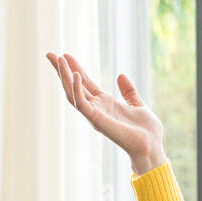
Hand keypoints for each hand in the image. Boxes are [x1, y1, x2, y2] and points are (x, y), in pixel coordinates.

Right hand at [46, 51, 166, 171]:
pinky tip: (75, 74)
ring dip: (64, 76)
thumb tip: (120, 75)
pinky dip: (77, 89)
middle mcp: (96, 109)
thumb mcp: (138, 104)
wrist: (152, 147)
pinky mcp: (97, 121)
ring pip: (73, 93)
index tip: (65, 54)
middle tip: (49, 54)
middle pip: (73, 86)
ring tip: (59, 59)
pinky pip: (82, 104)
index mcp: (104, 104)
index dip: (75, 68)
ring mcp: (95, 115)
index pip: (84, 83)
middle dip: (61, 70)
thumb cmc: (147, 132)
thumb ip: (129, 91)